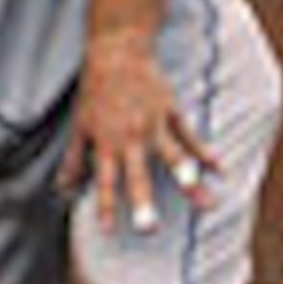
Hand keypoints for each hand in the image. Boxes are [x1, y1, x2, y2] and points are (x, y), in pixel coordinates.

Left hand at [62, 30, 217, 236]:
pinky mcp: (170, 111)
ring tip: (201, 199)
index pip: (105, 182)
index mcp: (106, 144)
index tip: (108, 232)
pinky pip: (191, 136)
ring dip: (184, 177)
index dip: (105, 206)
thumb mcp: (79, 126)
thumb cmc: (95, 91)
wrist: (117, 51)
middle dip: (143, 203)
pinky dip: (206, 154)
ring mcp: (153, 125)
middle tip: (149, 229)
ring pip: (172, 156)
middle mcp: (130, 138)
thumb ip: (72, 160)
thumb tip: (61, 190)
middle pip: (137, 176)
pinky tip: (221, 170)